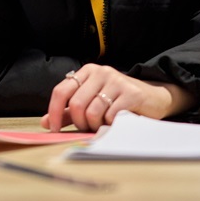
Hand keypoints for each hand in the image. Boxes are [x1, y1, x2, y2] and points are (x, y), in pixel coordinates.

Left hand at [40, 64, 192, 131]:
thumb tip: (46, 122)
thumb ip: (68, 111)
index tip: (54, 128)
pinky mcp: (131, 93)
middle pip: (76, 104)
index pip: (61, 90)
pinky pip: (111, 116)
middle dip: (79, 122)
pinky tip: (116, 120)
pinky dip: (110, 124)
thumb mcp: (92, 101)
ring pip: (92, 112)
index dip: (54, 111)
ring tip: (103, 123)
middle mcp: (100, 72)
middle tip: (88, 127)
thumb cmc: (118, 100)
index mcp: (87, 72)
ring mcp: (116, 81)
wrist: (153, 97)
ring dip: (96, 125)